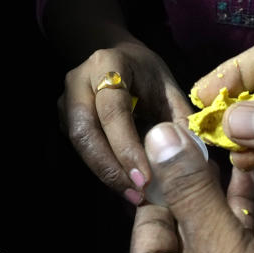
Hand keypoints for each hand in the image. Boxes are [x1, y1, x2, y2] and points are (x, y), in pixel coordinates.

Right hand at [60, 40, 193, 203]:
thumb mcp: (167, 87)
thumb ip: (177, 118)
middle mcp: (78, 82)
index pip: (113, 110)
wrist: (113, 58)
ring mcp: (65, 103)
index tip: (146, 178)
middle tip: (136, 194)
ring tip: (131, 195)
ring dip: (105, 173)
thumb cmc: (145, 74)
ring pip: (79, 145)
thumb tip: (190, 156)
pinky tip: (123, 185)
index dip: (127, 146)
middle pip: (85, 132)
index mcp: (107, 64)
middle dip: (110, 167)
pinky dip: (102, 170)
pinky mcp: (63, 121)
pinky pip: (80, 150)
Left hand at [124, 122, 253, 252]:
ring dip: (240, 207)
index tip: (190, 138)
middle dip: (210, 189)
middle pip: (188, 229)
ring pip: (223, 244)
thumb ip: (191, 192)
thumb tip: (159, 137)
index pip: (150, 219)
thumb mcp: (217, 249)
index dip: (170, 180)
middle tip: (231, 143)